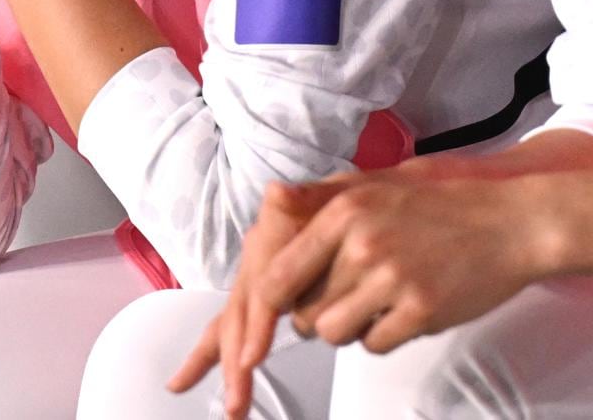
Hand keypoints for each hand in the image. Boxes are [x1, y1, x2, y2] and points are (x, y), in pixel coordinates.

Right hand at [169, 176, 352, 417]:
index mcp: (271, 242)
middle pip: (237, 317)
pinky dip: (231, 347)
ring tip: (231, 408)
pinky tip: (236, 371)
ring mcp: (262, 277)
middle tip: (234, 406)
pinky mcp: (272, 289)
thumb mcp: (333, 195)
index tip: (250, 360)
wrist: (362, 196)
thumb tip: (278, 193)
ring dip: (230, 365)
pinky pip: (243, 321)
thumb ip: (306, 198)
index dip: (254, 327)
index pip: (257, 293)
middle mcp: (259, 263)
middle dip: (232, 362)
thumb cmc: (353, 202)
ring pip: (236, 323)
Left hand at [263, 171, 549, 352]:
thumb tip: (273, 197)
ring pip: (334, 333)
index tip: (265, 317)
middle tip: (340, 298)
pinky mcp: (421, 311)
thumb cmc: (444, 202)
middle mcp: (362, 245)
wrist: (512, 222)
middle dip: (314, 313)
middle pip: (304, 311)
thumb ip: (321, 196)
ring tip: (371, 304)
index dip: (265, 305)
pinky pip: (374, 345)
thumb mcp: (376, 184)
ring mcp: (393, 280)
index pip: (280, 274)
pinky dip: (380, 336)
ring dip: (346, 328)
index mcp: (345, 212)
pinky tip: (399, 311)